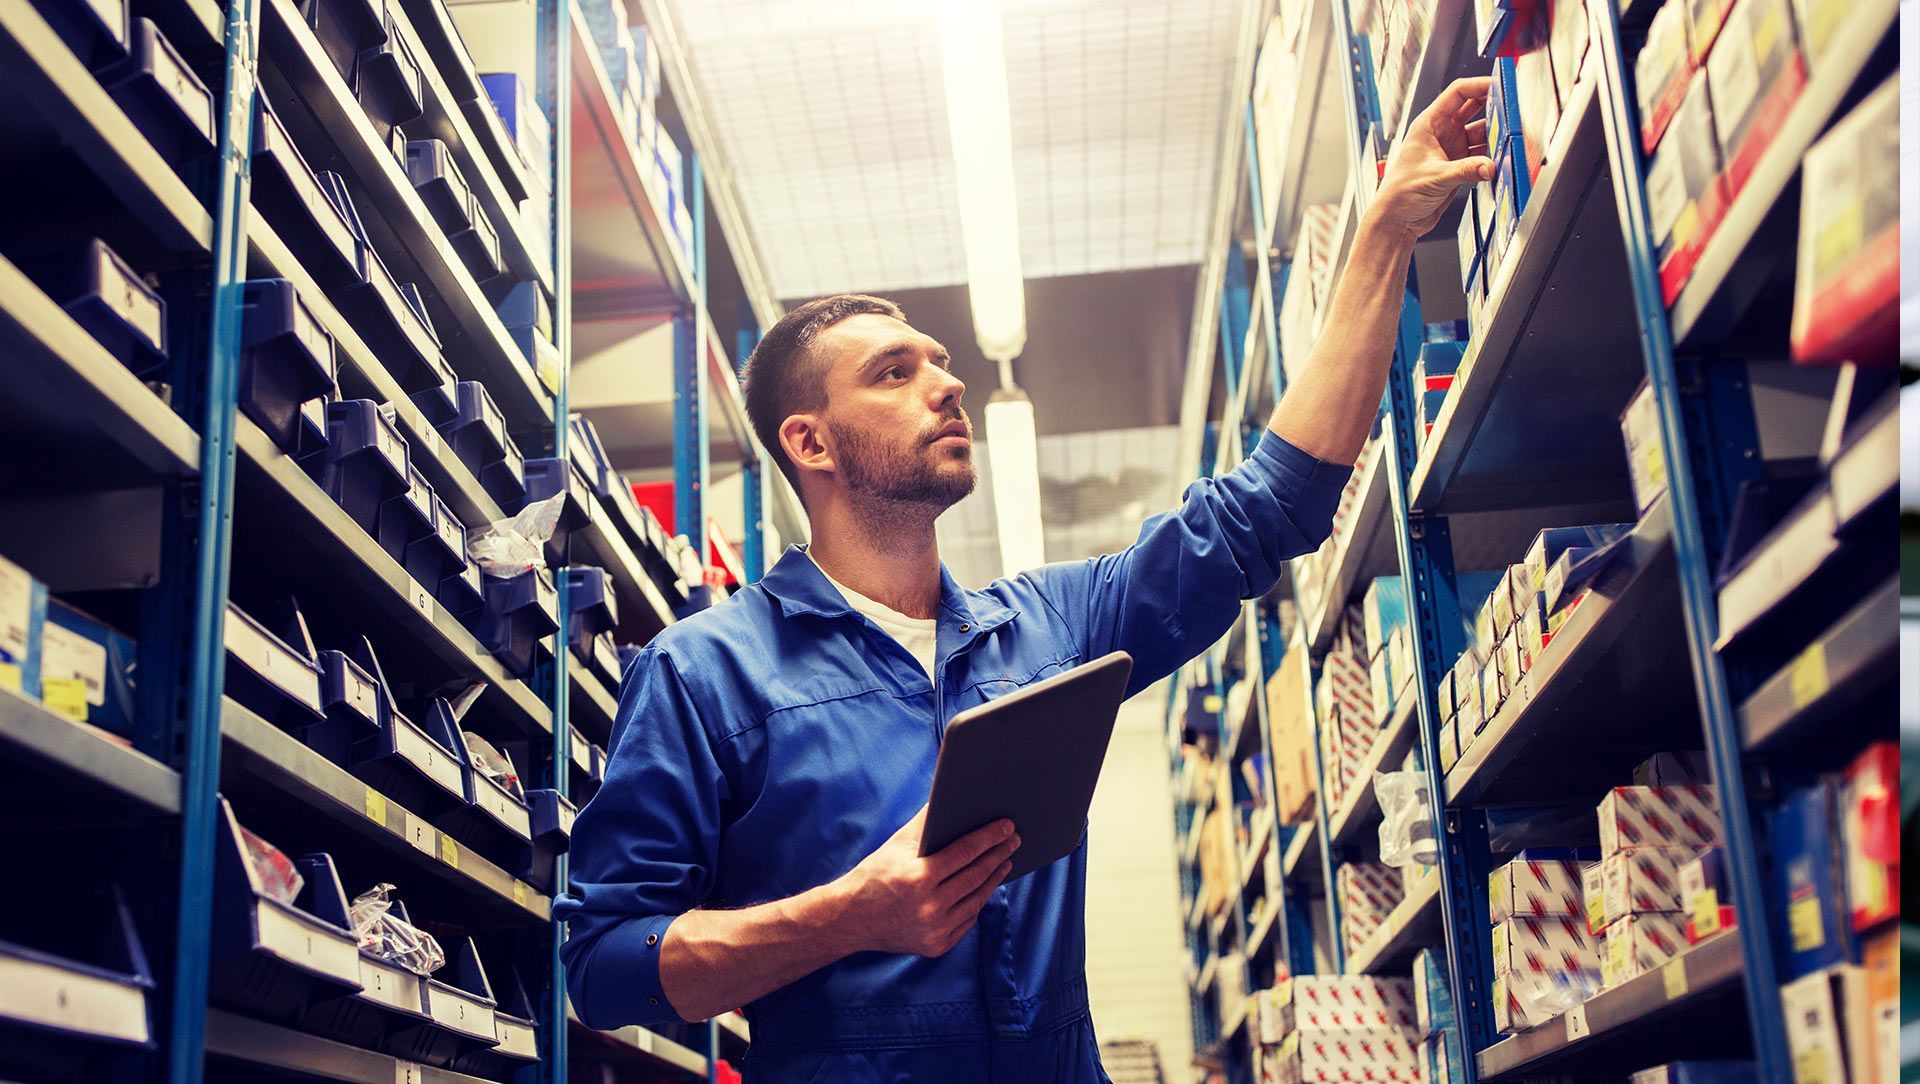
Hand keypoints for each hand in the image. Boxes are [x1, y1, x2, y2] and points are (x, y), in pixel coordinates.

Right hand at [837, 807, 1018, 957]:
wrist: (851, 919)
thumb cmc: (875, 875)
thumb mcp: (897, 845)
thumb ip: (926, 822)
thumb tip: (950, 796)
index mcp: (919, 878)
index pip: (965, 852)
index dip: (989, 837)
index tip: (1007, 826)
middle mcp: (929, 907)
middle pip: (976, 876)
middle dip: (999, 854)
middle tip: (1014, 840)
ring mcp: (935, 930)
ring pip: (976, 900)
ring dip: (994, 878)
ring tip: (1005, 861)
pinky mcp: (937, 946)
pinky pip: (967, 920)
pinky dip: (978, 901)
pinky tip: (986, 886)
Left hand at [1373, 76, 1496, 238]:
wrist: (1398, 220)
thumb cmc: (1400, 193)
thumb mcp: (1435, 177)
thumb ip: (1465, 170)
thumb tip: (1489, 166)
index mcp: (1429, 124)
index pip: (1457, 93)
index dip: (1479, 85)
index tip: (1499, 85)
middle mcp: (1442, 133)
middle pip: (1474, 108)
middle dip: (1494, 107)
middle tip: (1512, 108)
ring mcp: (1452, 148)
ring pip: (1482, 132)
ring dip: (1495, 135)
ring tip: (1510, 138)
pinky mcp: (1459, 165)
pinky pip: (1482, 153)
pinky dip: (1492, 155)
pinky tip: (1501, 157)